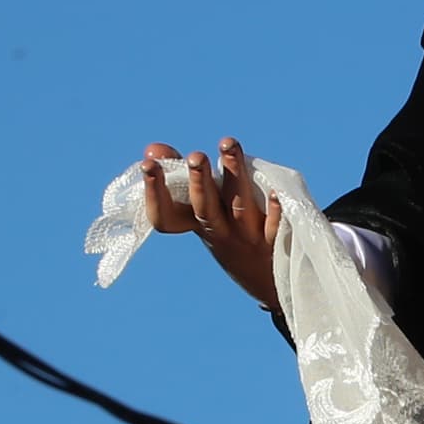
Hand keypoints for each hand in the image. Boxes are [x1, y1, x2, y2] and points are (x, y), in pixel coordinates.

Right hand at [141, 138, 284, 311]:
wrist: (266, 278)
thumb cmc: (229, 233)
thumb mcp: (201, 211)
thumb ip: (179, 176)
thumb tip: (152, 149)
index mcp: (196, 225)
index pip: (166, 217)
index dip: (154, 193)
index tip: (147, 164)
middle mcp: (219, 232)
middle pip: (205, 208)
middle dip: (199, 181)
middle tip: (195, 156)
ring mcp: (246, 238)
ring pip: (239, 207)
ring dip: (234, 175)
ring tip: (228, 144)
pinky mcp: (274, 243)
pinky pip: (274, 227)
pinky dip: (274, 211)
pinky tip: (275, 190)